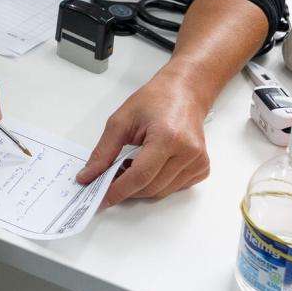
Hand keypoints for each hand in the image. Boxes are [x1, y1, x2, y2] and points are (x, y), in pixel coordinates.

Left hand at [75, 69, 210, 206]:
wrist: (184, 92)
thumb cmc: (155, 100)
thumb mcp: (121, 120)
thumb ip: (104, 151)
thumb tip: (89, 175)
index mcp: (168, 137)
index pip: (140, 176)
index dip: (118, 190)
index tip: (100, 198)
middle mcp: (188, 152)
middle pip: (150, 188)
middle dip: (126, 188)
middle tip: (109, 178)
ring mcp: (198, 162)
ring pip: (161, 192)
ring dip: (140, 187)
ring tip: (129, 165)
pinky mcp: (202, 168)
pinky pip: (174, 188)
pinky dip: (156, 183)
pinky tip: (148, 166)